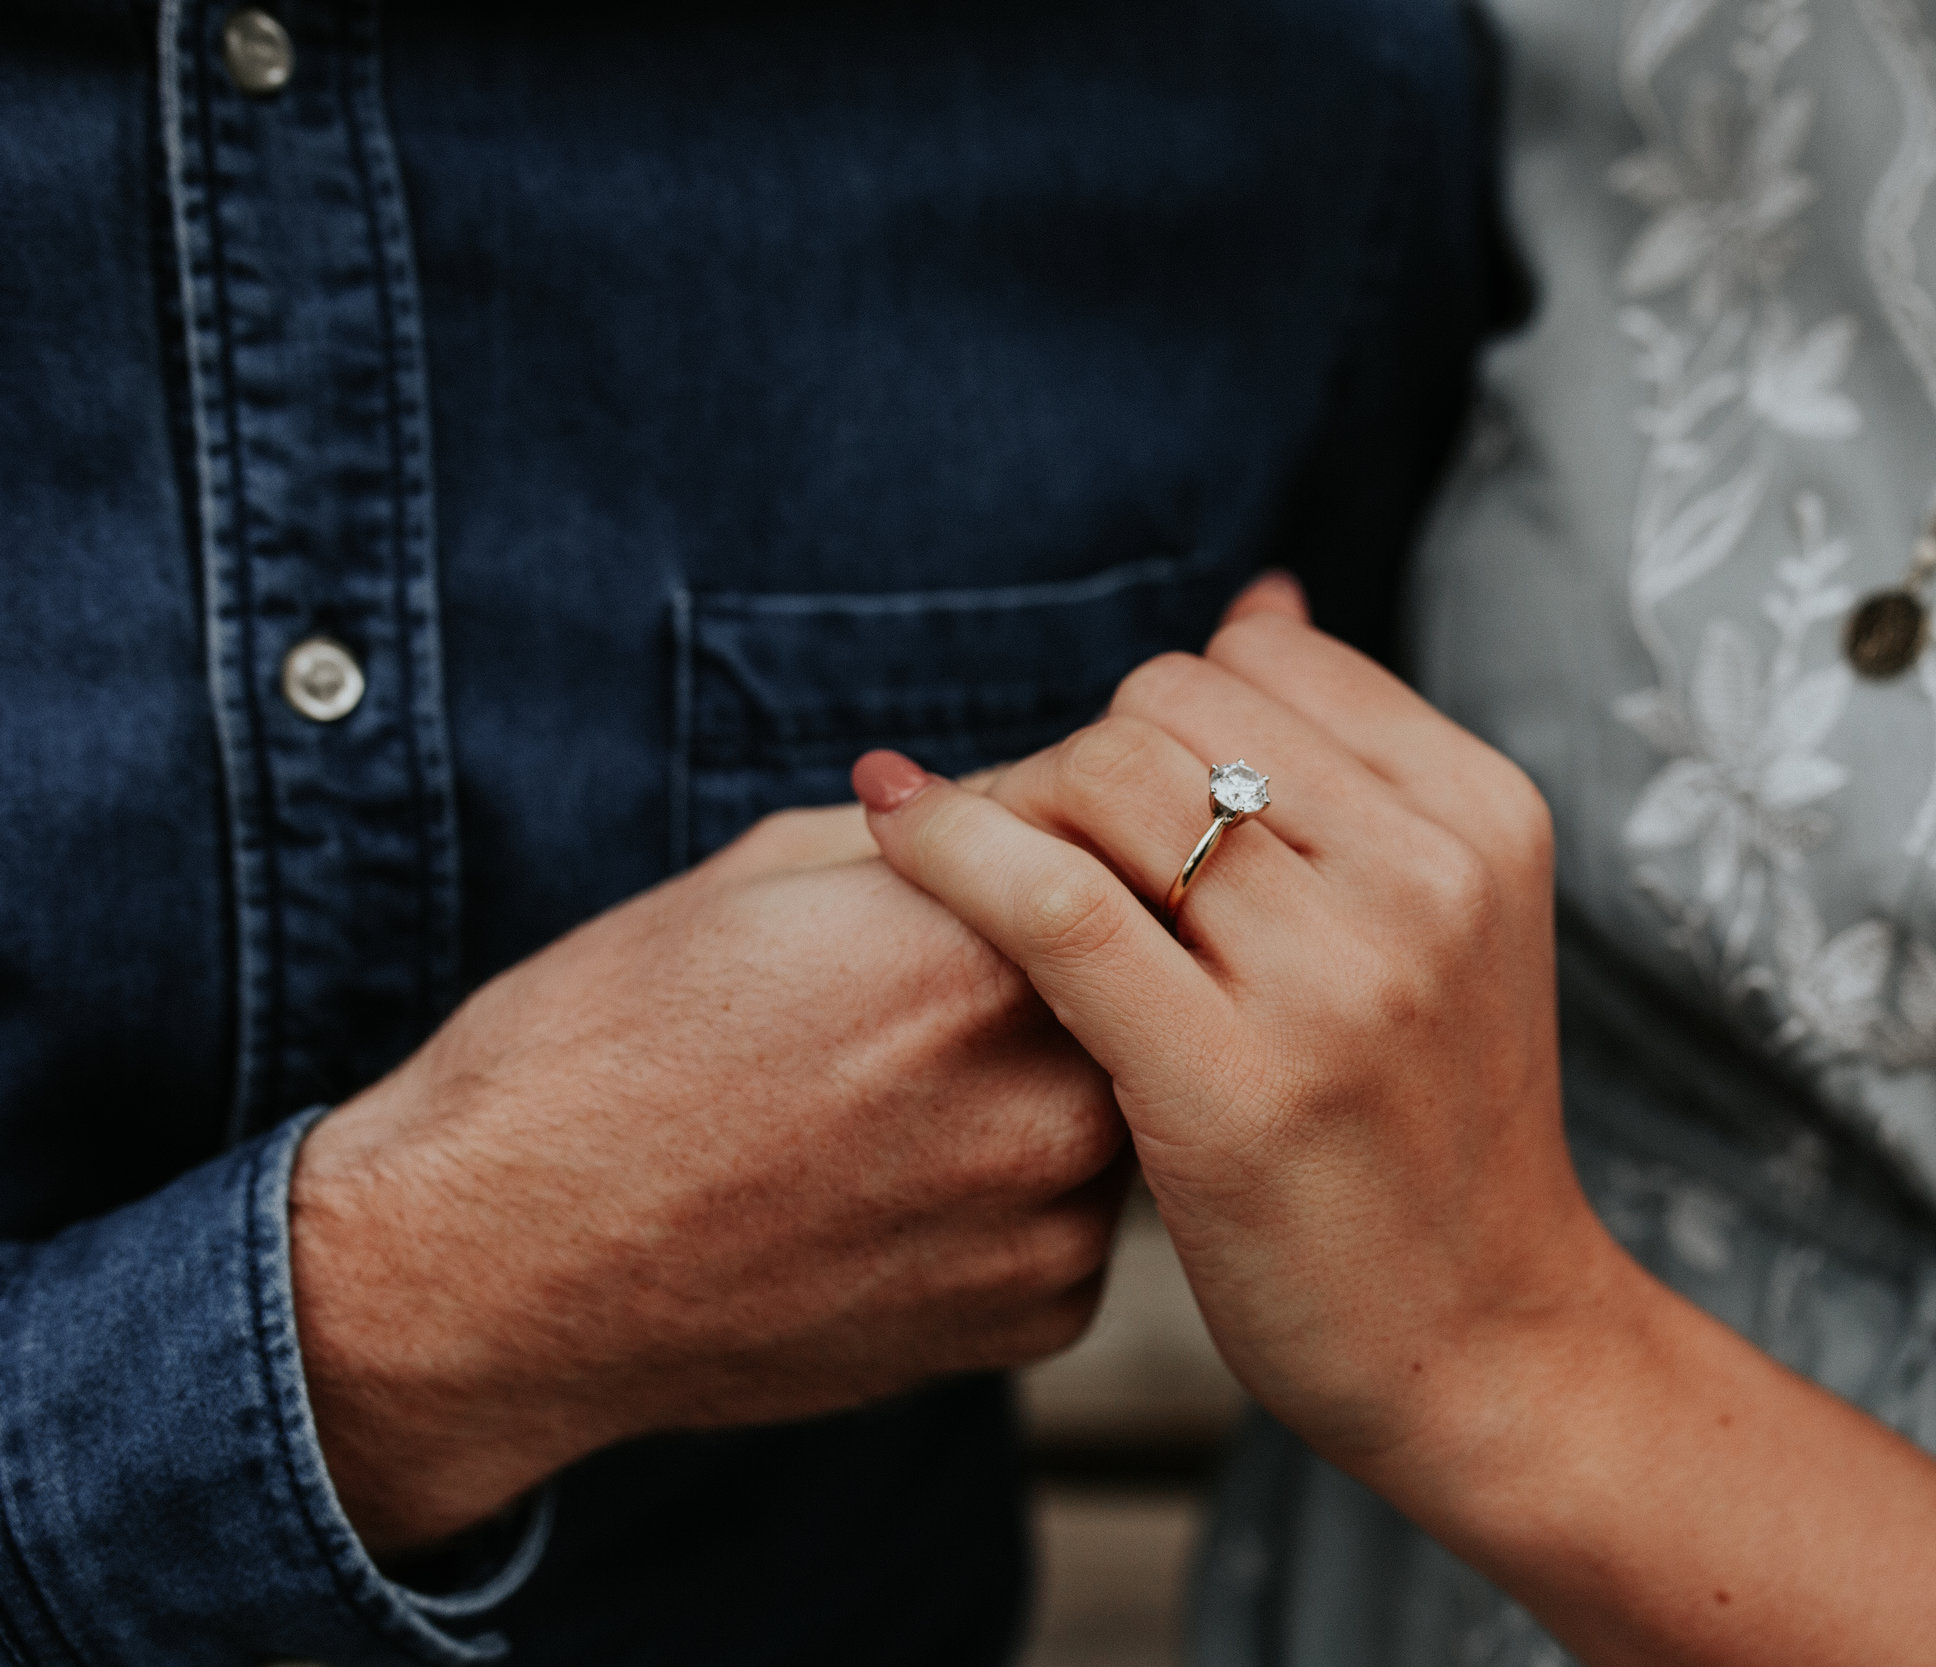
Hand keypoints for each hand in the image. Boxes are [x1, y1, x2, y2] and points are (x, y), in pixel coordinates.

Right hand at [291, 798, 1125, 1553]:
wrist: (497, 1268)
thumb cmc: (600, 1050)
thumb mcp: (761, 878)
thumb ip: (941, 839)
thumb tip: (1034, 804)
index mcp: (980, 952)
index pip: (1108, 843)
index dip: (1053, 833)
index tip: (1004, 846)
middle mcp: (1045, 1093)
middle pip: (1131, 977)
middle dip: (1066, 958)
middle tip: (948, 980)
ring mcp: (1049, 1223)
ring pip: (1120, 1098)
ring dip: (1053, 1076)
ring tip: (909, 1089)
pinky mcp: (1038, 1318)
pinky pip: (1077, 1215)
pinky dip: (1018, 1191)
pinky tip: (899, 1185)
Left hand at [851, 605, 1618, 1470]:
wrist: (1488, 1342)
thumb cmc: (1429, 1129)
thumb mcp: (1448, 922)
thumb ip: (1353, 765)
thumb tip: (1261, 597)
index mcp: (1479, 815)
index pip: (1258, 657)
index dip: (1158, 714)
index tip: (1118, 803)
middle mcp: (1424, 875)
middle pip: (1169, 703)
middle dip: (1082, 759)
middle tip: (1045, 854)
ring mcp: (1337, 981)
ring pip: (1106, 776)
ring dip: (1019, 805)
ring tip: (992, 882)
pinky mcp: (1229, 1082)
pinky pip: (1053, 901)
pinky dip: (952, 844)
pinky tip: (893, 828)